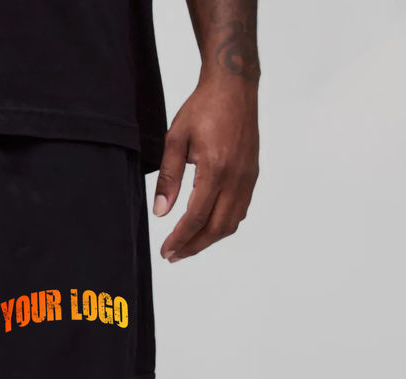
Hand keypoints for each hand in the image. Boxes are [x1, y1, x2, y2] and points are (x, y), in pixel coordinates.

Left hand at [153, 77, 258, 261]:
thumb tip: (161, 212)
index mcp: (216, 169)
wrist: (234, 86)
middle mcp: (237, 177)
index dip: (180, 239)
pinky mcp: (252, 174)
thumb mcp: (175, 140)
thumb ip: (169, 177)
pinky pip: (240, 210)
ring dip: (208, 239)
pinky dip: (223, 225)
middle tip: (173, 256)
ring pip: (231, 222)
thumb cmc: (204, 108)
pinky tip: (206, 228)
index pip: (197, 217)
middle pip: (216, 227)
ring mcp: (248, 177)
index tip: (167, 252)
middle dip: (193, 246)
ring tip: (187, 246)